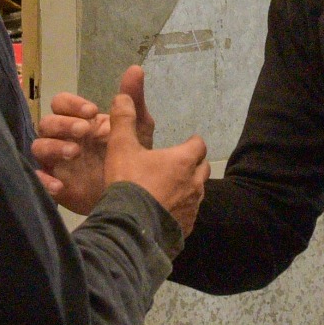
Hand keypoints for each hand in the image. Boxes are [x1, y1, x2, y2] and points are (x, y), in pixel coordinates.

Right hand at [32, 65, 153, 213]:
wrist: (135, 200)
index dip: (71, 104)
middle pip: (47, 122)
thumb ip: (133, 100)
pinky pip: (38, 179)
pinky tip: (60, 186)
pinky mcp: (56, 186)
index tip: (92, 111)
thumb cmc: (135, 161)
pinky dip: (44, 180)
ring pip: (39, 146)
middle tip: (85, 130)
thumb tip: (136, 68)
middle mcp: (64, 138)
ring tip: (76, 153)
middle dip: (63, 124)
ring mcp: (57, 162)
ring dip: (54, 147)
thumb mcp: (139, 128)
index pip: (61, 103)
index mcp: (80, 121)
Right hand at [105, 85, 203, 233]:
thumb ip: (123, 121)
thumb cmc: (128, 183)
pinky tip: (165, 213)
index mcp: (182, 160)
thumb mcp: (121, 148)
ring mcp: (192, 208)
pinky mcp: (187, 228)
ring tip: (171, 190)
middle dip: (194, 165)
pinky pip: (189, 215)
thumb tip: (122, 96)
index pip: (198, 145)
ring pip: (198, 193)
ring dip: (188, 188)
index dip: (192, 143)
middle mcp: (194, 183)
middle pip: (203, 168)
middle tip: (178, 166)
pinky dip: (181, 211)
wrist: (129, 228)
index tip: (186, 142)